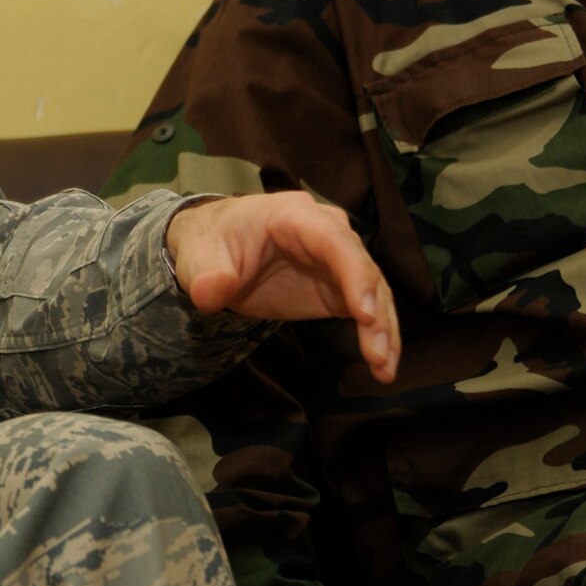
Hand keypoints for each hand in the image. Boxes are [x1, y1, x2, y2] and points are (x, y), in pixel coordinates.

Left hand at [165, 191, 399, 381]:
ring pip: (374, 291)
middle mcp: (328, 232)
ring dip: (384, 330)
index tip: (364, 314)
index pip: (334, 241)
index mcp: (295, 216)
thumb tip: (209, 293)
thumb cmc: (211, 244)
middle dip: (376, 311)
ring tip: (385, 370)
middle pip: (363, 268)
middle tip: (379, 354)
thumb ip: (208, 274)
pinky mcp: (339, 286)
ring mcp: (338, 260)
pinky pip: (369, 308)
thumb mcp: (200, 256)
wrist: (216, 250)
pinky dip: (378, 336)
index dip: (354, 274)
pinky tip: (382, 368)